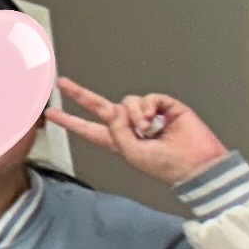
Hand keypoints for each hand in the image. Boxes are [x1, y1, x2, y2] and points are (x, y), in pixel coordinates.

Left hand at [51, 79, 230, 184]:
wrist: (196, 164)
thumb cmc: (165, 165)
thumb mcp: (131, 153)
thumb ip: (116, 130)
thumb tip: (116, 109)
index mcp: (118, 141)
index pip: (89, 129)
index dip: (71, 122)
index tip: (52, 115)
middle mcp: (130, 126)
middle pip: (101, 106)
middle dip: (81, 94)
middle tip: (63, 83)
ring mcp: (148, 115)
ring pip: (127, 101)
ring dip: (134, 114)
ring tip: (147, 129)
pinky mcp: (166, 107)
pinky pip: (148, 98)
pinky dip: (148, 107)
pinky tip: (155, 119)